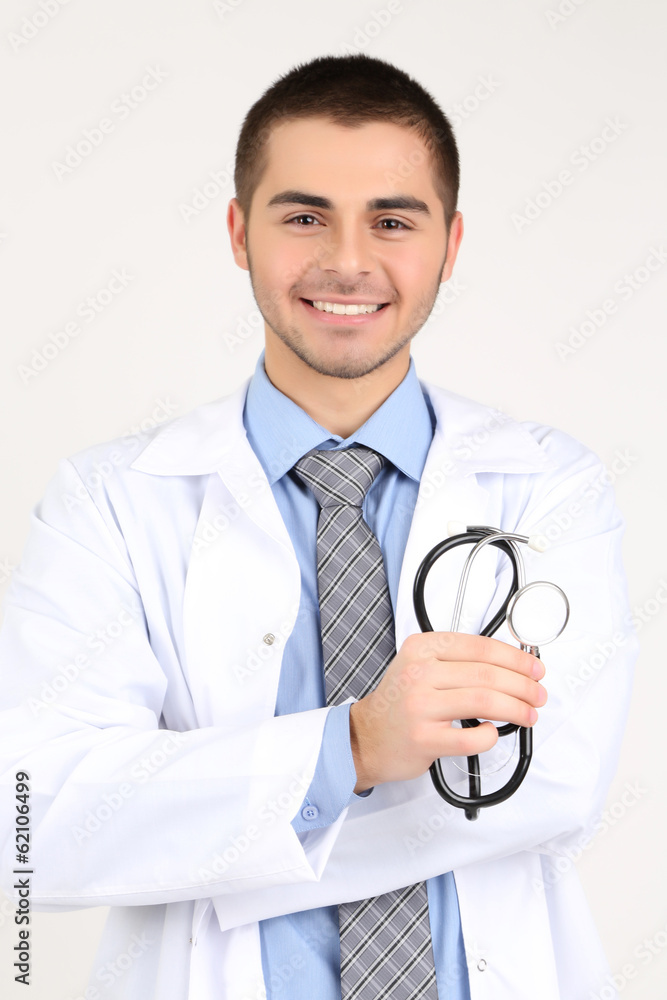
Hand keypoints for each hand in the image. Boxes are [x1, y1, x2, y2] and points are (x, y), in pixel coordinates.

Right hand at [348, 631, 546, 792]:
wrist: (366, 737)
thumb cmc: (400, 702)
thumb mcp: (420, 665)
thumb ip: (458, 660)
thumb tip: (511, 663)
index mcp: (422, 648)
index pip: (479, 647)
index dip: (515, 658)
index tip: (534, 669)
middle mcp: (419, 673)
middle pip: (487, 674)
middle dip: (522, 685)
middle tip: (537, 695)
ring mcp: (420, 706)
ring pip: (483, 701)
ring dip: (515, 709)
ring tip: (528, 715)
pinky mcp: (423, 738)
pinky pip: (470, 737)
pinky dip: (489, 736)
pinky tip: (492, 732)